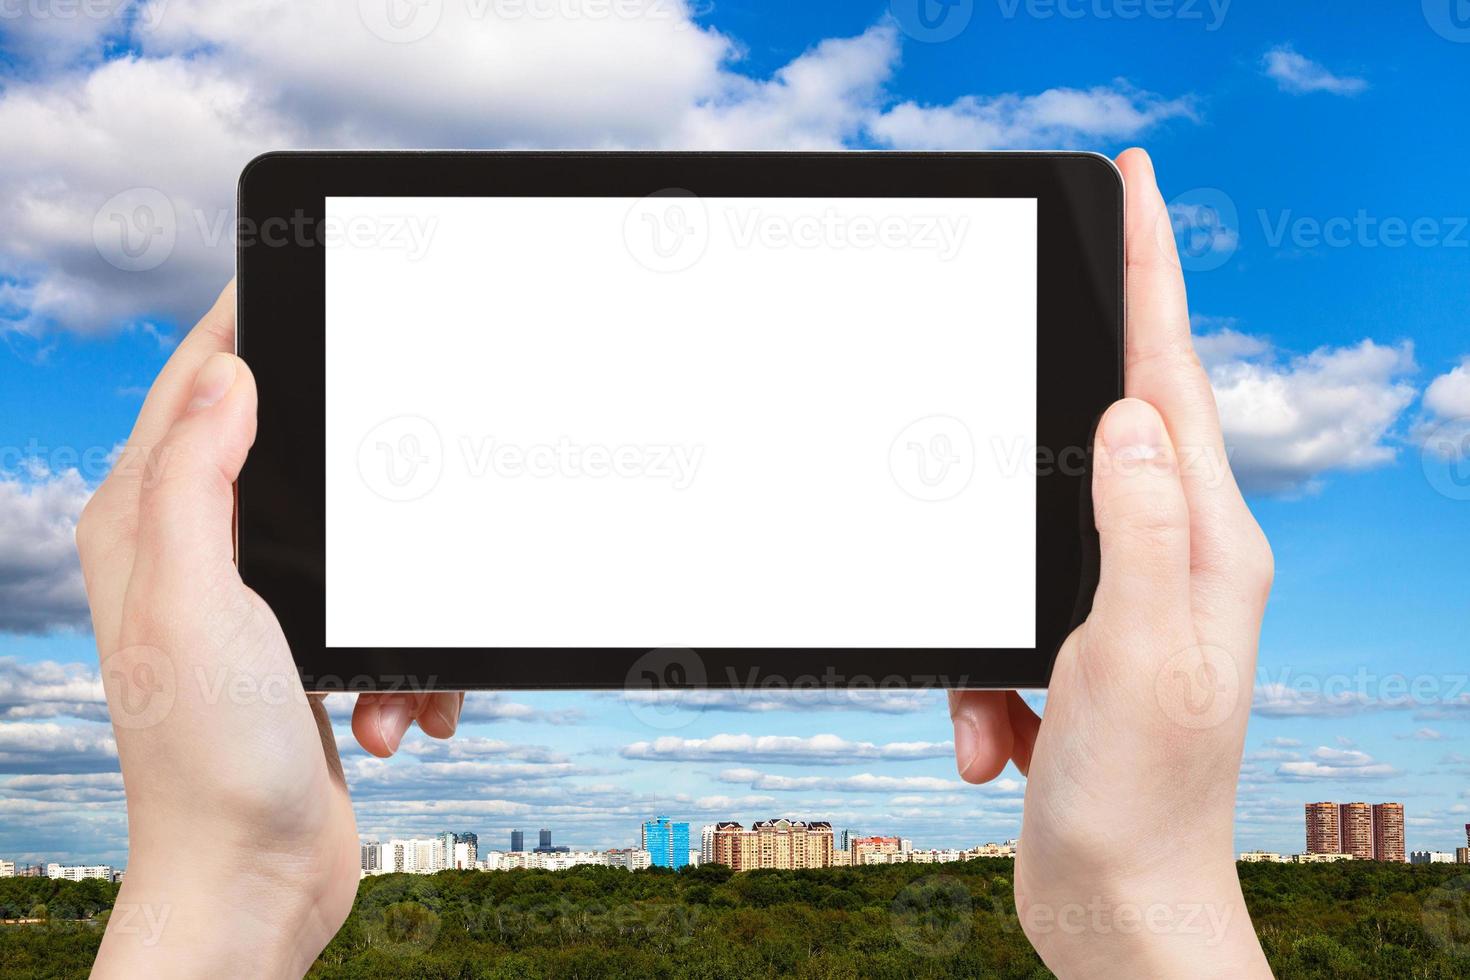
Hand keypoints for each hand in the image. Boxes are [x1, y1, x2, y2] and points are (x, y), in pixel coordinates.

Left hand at [79, 283, 464, 976]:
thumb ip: (197, 479)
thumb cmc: (208, 758)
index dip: (241, 324)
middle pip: (286, 452)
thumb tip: (228, 375)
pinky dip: (407, 662)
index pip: (190, 388)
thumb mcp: (196, 601)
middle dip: (361, 478)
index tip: (297, 278)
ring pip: (356, 540)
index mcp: (147, 527)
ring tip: (392, 678)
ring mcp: (255, 606)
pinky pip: (383, 615)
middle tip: (408, 464)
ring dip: (398, 603)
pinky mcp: (309, 652)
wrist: (254, 881)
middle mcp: (195, 555)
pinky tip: (399, 713)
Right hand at [948, 150, 1273, 977]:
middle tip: (1026, 347)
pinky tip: (997, 740)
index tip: (1135, 188)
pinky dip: (981, 677)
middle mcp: (1174, 561)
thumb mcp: (1136, 654)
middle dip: (1055, 407)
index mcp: (1206, 546)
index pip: (1174, 379)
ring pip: (1030, 535)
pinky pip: (1003, 617)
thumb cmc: (1141, 802)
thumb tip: (1129, 415)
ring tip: (1004, 711)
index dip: (1154, 275)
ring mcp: (1123, 604)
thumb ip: (1134, 527)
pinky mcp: (1075, 647)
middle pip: (1105, 434)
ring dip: (991, 620)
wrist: (1119, 911)